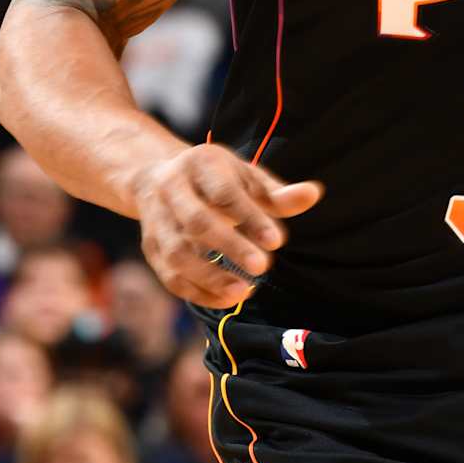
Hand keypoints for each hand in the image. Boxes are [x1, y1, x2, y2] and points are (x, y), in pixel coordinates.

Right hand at [131, 143, 321, 306]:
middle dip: (230, 246)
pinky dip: (198, 292)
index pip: (225, 192)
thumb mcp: (246, 177)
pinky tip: (227, 298)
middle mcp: (170, 188)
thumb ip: (278, 193)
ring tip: (245, 290)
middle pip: (196, 221)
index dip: (250, 217)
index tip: (277, 241)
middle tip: (263, 267)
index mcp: (199, 164)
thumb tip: (313, 194)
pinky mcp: (150, 247)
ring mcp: (156, 220)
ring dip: (210, 277)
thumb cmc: (214, 178)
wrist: (154, 176)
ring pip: (177, 253)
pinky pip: (170, 276)